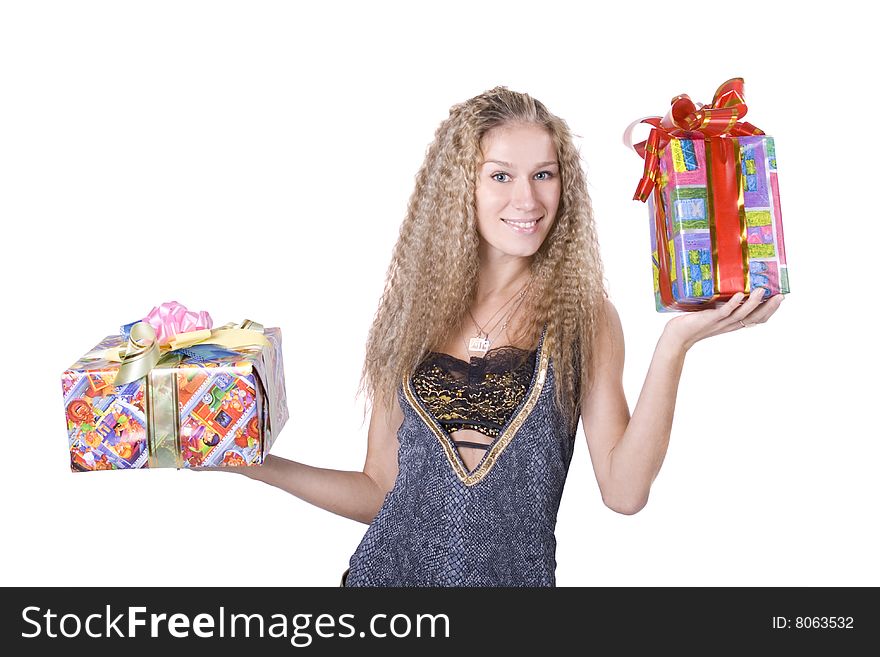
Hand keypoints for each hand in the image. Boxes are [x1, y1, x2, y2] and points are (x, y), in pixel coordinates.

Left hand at [663, 289, 784, 352]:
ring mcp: (720, 323)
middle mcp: (729, 324)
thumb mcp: (712, 312)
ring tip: (761, 290)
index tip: (780, 298)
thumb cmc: (693, 322)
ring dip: (752, 303)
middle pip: (754, 318)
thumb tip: (731, 286)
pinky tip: (737, 296)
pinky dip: (731, 304)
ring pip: (741, 315)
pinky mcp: (709, 319)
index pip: (757, 319)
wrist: (677, 336)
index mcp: (733, 323)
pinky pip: (723, 312)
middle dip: (769, 307)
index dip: (770, 310)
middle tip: (780, 296)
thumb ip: (723, 304)